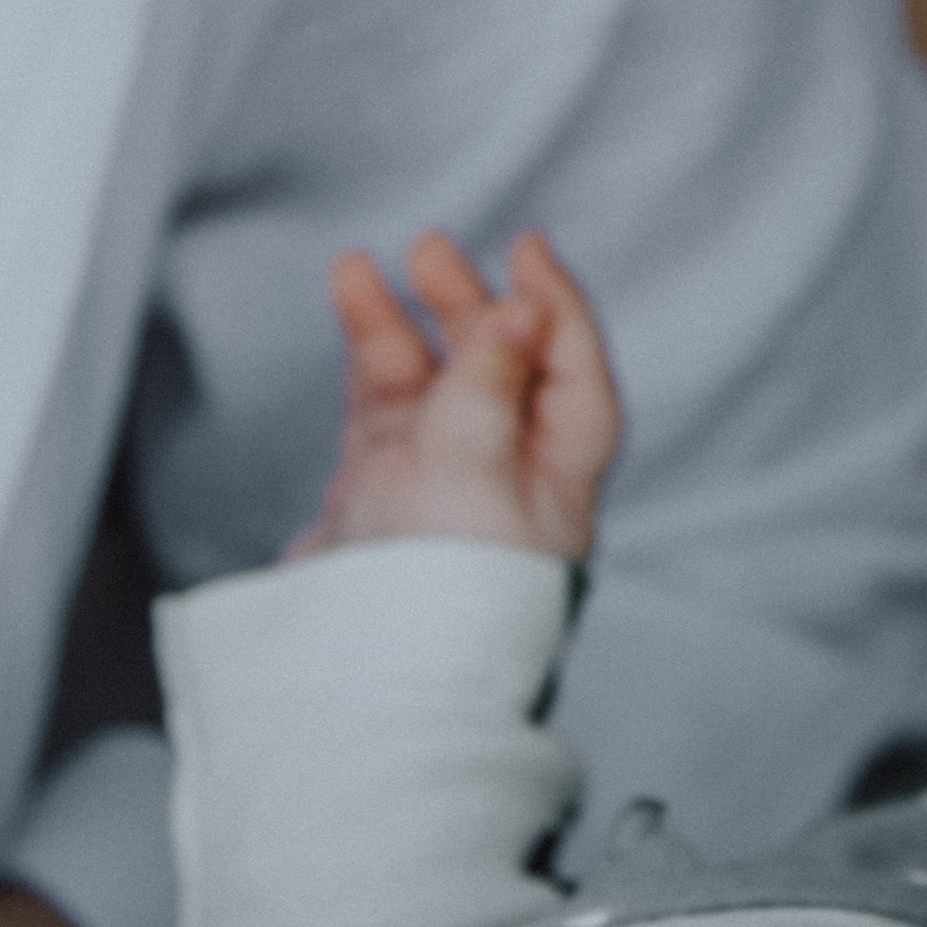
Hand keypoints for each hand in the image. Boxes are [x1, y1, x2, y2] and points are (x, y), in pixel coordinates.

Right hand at [291, 228, 621, 563]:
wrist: (364, 678)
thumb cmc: (443, 587)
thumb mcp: (475, 467)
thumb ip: (490, 384)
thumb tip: (524, 311)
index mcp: (558, 477)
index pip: (574, 373)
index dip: (556, 306)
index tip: (527, 248)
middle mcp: (506, 476)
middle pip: (501, 368)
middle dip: (469, 305)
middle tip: (432, 249)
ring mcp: (441, 484)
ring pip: (432, 381)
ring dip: (404, 321)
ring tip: (364, 267)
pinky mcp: (384, 494)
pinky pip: (382, 405)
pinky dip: (370, 353)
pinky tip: (352, 307)